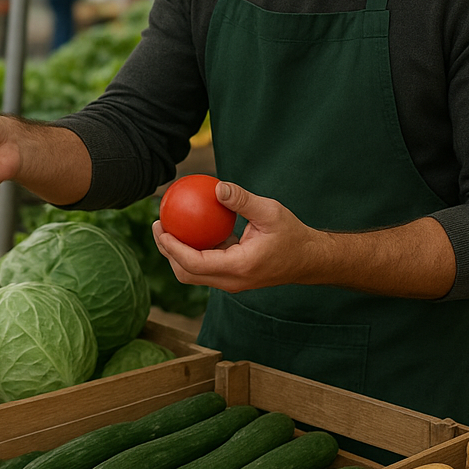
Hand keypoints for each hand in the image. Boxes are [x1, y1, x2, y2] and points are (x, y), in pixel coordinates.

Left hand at [152, 181, 324, 292]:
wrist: (311, 259)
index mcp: (239, 267)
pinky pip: (205, 266)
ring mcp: (231, 281)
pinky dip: (192, 251)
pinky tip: (188, 228)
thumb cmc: (293, 233)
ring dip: (176, 254)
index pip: (194, 263)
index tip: (161, 228)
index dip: (172, 248)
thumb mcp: (270, 212)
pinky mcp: (232, 276)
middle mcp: (232, 280)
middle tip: (158, 226)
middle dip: (166, 252)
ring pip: (193, 273)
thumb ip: (242, 200)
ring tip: (166, 227)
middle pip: (186, 273)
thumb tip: (217, 187)